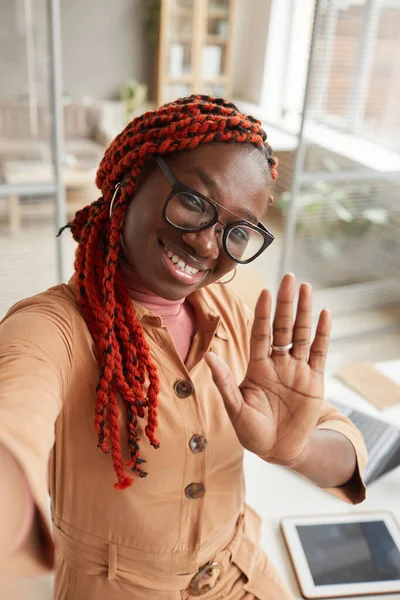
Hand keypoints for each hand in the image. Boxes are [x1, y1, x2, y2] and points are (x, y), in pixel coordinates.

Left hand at [205, 273, 330, 466]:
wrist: (278, 450)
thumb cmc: (252, 431)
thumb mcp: (236, 409)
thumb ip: (225, 382)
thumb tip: (209, 357)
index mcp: (257, 367)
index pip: (260, 334)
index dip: (263, 314)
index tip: (265, 293)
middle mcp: (278, 362)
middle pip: (282, 327)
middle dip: (285, 304)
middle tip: (289, 278)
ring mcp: (297, 370)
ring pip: (302, 334)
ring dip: (304, 312)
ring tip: (306, 288)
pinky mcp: (314, 381)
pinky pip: (320, 353)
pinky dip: (323, 334)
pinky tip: (325, 315)